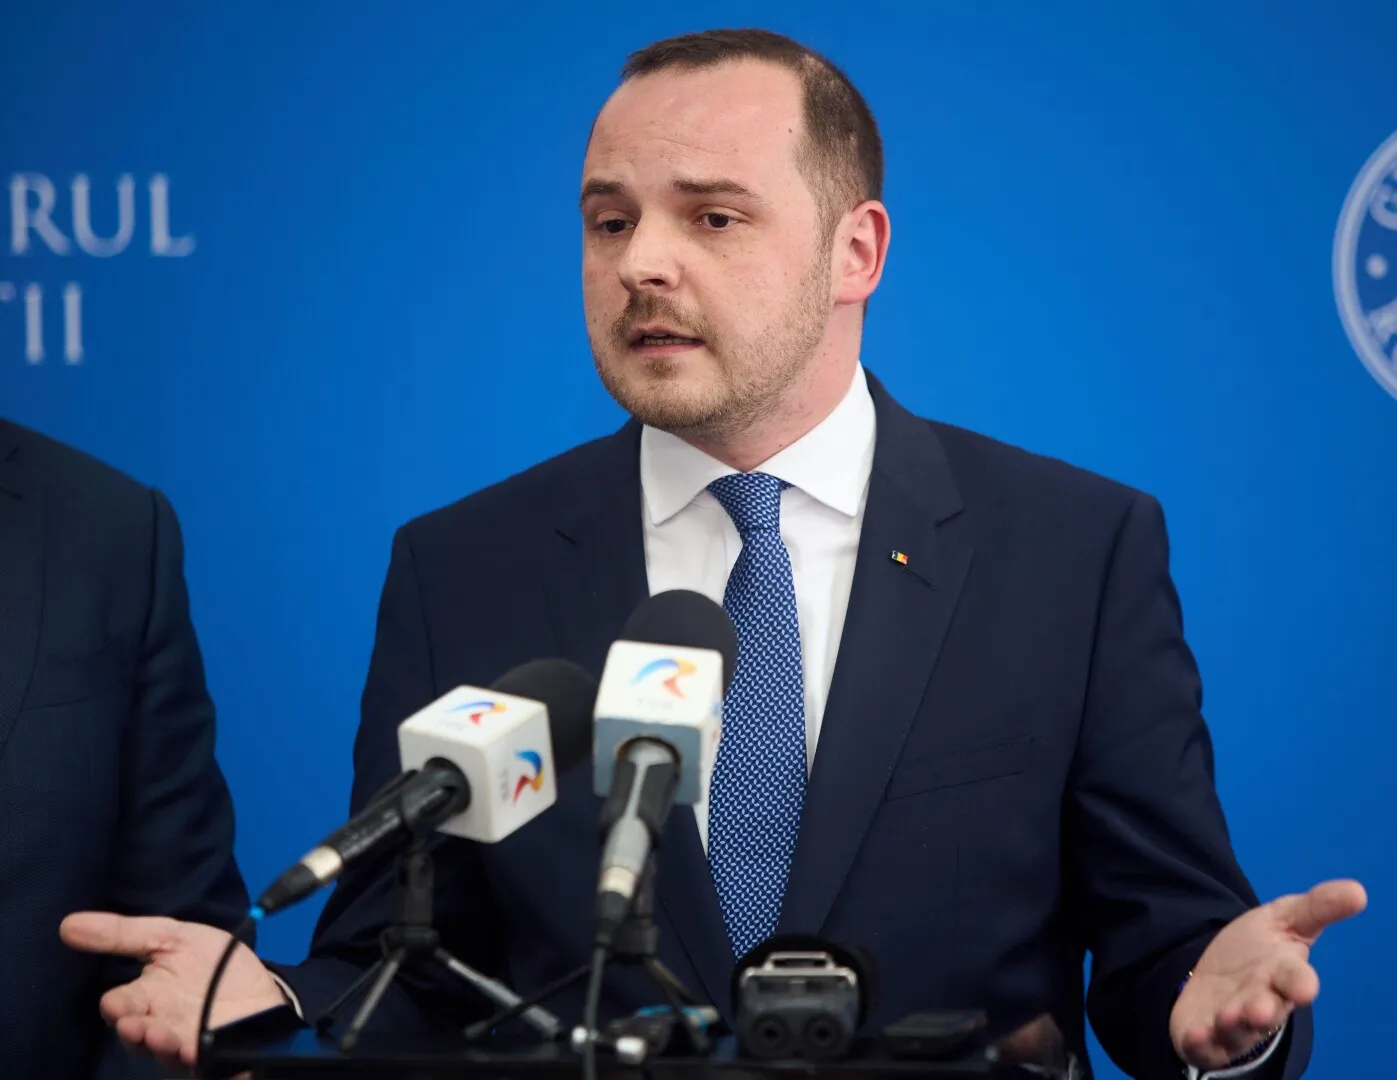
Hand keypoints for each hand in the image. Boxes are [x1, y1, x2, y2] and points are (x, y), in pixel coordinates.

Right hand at [60, 912, 286, 1074]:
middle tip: (133, 1023)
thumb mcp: (171, 937)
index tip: (115, 1003)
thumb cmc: (210, 963)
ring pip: (163, 1050)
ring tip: (160, 1034)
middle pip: (136, 1034)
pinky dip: (193, 1056)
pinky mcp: (211, 1054)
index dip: (117, 1006)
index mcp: (146, 996)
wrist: (257, 986)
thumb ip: (123, 934)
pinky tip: (194, 1048)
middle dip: (133, 1030)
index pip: (119, 1005)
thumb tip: (67, 924)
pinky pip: (198, 1061)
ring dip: (159, 1044)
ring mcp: (184, 1041)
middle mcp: (159, 1023)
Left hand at [1170, 879, 1366, 1070]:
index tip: (1305, 986)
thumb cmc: (1258, 950)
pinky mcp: (1204, 1036)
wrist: (1217, 975)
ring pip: (1237, 1030)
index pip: (1295, 980)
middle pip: (1267, 1011)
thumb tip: (1358, 890)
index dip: (1300, 983)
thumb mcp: (1285, 919)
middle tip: (1260, 1009)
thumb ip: (1317, 907)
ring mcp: (1232, 1023)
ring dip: (1234, 1024)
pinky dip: (1200, 1042)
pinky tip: (1196, 1034)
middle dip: (1264, 1011)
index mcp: (1282, 975)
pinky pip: (1203, 1045)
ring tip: (1229, 1016)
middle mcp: (1261, 1003)